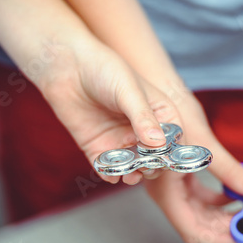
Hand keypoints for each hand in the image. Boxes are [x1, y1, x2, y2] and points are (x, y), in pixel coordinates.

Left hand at [38, 39, 181, 184]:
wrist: (68, 66)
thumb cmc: (104, 69)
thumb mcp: (128, 90)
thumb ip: (142, 117)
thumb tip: (158, 144)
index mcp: (159, 113)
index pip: (174, 138)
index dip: (173, 151)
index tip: (167, 157)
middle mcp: (142, 130)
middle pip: (156, 158)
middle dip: (154, 166)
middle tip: (147, 167)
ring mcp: (120, 141)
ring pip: (134, 167)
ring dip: (135, 174)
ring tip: (132, 175)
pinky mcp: (98, 148)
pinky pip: (108, 168)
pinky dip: (111, 174)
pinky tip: (112, 174)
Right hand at [144, 82, 242, 242]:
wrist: (149, 87)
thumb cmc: (165, 108)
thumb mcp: (200, 141)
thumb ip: (227, 168)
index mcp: (164, 190)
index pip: (193, 230)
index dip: (219, 239)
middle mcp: (165, 192)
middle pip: (199, 225)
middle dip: (228, 226)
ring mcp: (171, 185)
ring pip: (201, 213)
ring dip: (226, 214)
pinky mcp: (178, 175)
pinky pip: (201, 198)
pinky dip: (221, 200)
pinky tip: (237, 192)